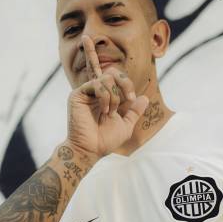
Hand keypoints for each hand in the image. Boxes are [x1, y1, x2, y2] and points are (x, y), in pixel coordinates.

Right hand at [67, 35, 148, 157]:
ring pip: (106, 78)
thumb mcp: (126, 125)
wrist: (91, 149)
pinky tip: (104, 111)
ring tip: (110, 112)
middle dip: (124, 83)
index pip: (117, 79)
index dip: (127, 84)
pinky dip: (104, 97)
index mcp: (107, 98)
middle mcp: (96, 93)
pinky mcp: (77, 95)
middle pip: (112, 72)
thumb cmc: (106, 140)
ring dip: (114, 96)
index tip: (131, 99)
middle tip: (128, 99)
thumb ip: (134, 112)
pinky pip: (96, 84)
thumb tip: (145, 98)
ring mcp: (87, 93)